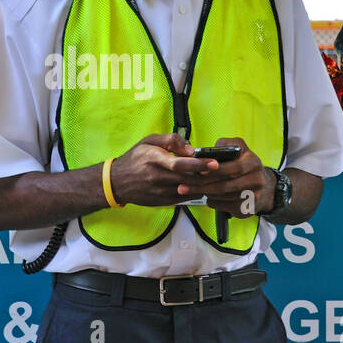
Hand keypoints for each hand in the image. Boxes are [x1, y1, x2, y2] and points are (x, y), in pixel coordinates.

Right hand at [107, 133, 226, 206]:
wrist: (118, 182)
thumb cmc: (135, 158)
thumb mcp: (149, 141)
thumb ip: (171, 140)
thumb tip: (191, 149)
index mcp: (155, 160)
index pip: (180, 163)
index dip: (199, 164)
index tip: (214, 163)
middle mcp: (158, 177)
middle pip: (189, 178)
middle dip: (208, 176)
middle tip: (224, 170)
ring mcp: (161, 192)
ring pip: (189, 190)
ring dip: (204, 184)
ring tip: (216, 177)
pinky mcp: (163, 202)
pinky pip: (185, 198)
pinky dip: (195, 191)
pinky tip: (202, 184)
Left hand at [180, 137, 274, 216]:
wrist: (266, 189)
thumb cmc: (246, 166)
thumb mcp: (241, 150)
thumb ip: (226, 145)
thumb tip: (210, 149)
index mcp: (253, 163)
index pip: (231, 168)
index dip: (213, 170)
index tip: (197, 171)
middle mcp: (256, 180)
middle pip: (224, 186)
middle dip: (201, 186)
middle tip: (183, 187)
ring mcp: (253, 198)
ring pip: (221, 197)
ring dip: (204, 193)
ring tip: (190, 190)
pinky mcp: (247, 211)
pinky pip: (223, 207)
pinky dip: (212, 201)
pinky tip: (207, 196)